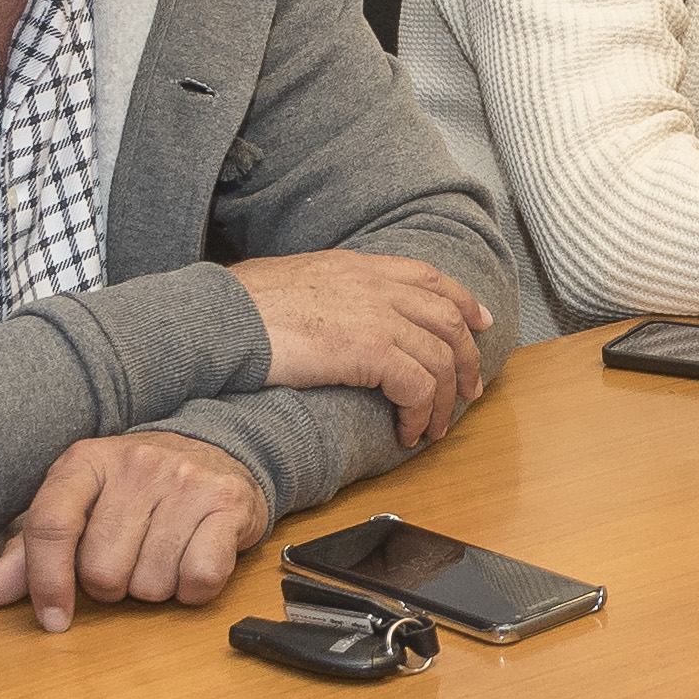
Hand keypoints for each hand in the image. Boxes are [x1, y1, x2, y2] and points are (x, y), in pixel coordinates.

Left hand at [0, 429, 268, 630]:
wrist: (216, 452)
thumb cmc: (135, 493)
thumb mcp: (80, 508)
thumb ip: (30, 552)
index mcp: (85, 462)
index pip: (51, 525)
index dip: (46, 581)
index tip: (53, 620)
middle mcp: (135, 464)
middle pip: (101, 570)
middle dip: (110, 586)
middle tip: (127, 562)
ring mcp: (184, 482)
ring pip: (150, 584)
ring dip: (152, 589)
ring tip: (161, 558)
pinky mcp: (227, 504)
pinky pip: (199, 579)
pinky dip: (192, 590)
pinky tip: (191, 563)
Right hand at [231, 247, 496, 447]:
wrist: (221, 319)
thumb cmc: (239, 309)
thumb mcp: (293, 284)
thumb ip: (327, 293)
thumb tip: (332, 316)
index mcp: (357, 266)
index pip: (428, 278)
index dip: (461, 301)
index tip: (477, 321)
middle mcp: (375, 285)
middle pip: (447, 319)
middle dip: (465, 358)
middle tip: (468, 390)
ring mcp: (377, 315)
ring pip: (440, 358)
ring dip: (442, 400)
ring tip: (431, 429)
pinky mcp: (372, 349)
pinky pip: (418, 386)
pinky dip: (420, 414)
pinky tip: (406, 432)